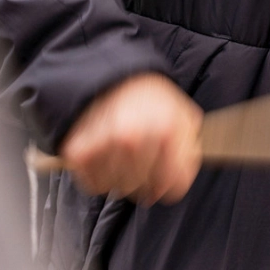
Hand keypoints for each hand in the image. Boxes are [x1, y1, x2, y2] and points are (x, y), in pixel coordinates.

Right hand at [57, 73, 201, 203]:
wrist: (112, 80)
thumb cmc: (152, 102)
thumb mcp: (184, 117)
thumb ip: (190, 151)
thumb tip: (181, 182)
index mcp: (166, 131)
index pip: (173, 184)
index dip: (170, 187)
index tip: (163, 183)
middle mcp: (134, 140)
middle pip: (144, 190)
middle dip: (146, 183)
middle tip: (141, 166)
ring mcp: (104, 145)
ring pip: (119, 189)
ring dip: (122, 180)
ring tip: (123, 160)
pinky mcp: (79, 152)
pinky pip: (94, 185)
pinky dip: (99, 178)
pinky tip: (106, 160)